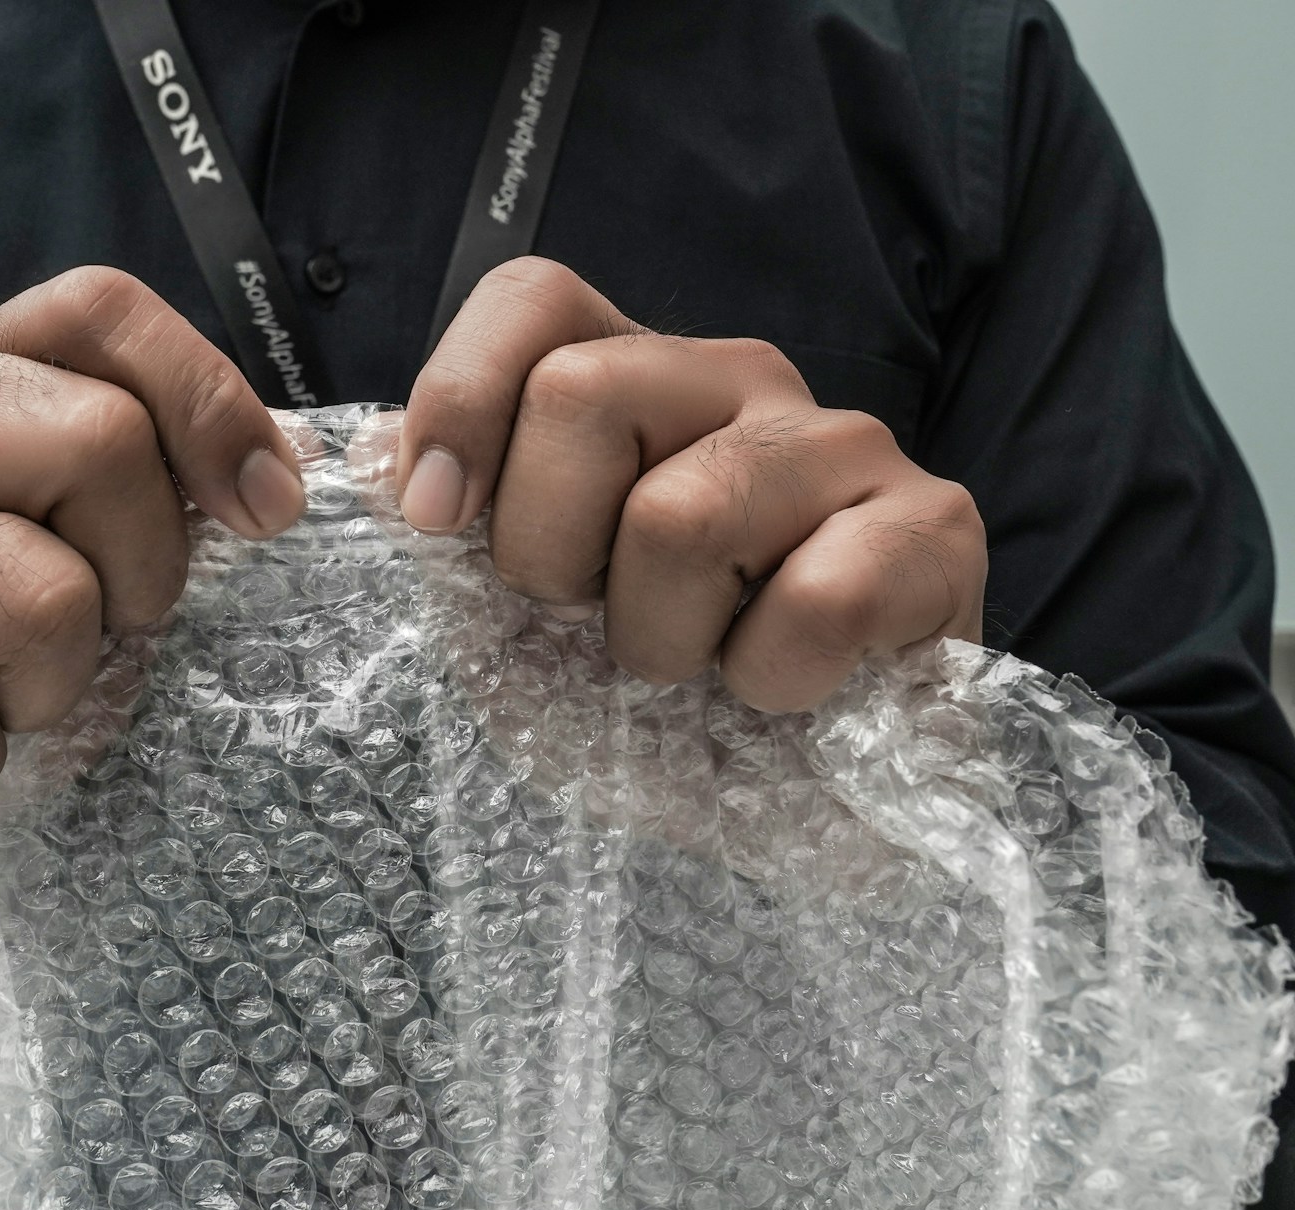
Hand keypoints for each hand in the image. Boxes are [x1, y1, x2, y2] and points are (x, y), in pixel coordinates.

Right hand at [0, 267, 301, 968]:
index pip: (103, 313)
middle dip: (135, 583)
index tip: (267, 513)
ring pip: (37, 597)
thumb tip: (280, 484)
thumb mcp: (43, 549)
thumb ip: (135, 495)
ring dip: (45, 694)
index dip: (210, 403)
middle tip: (76, 646)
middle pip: (100, 446)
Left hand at [399, 258, 985, 711]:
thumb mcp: (514, 614)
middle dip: (550, 554)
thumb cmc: (644, 699)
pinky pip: (814, 597)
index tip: (435, 521)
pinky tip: (787, 692)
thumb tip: (372, 465)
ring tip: (699, 668)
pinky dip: (773, 680)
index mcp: (631, 381)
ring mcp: (845, 446)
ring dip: (661, 639)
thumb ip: (457, 523)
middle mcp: (737, 382)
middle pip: (582, 391)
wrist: (786, 809)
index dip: (461, 400)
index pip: (535, 299)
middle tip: (598, 625)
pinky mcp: (937, 530)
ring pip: (681, 512)